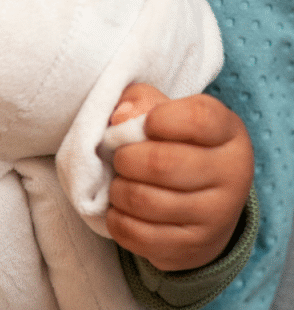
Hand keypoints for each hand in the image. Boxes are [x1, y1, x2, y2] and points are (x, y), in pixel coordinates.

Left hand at [106, 83, 253, 271]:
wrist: (204, 207)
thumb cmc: (176, 146)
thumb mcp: (165, 113)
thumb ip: (140, 102)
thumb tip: (120, 116)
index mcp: (228, 133)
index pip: (196, 119)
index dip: (159, 118)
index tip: (148, 124)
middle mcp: (232, 174)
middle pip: (160, 163)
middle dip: (125, 158)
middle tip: (122, 159)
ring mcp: (216, 215)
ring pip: (143, 200)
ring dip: (118, 190)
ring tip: (122, 183)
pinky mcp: (193, 246)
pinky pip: (136, 233)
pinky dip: (116, 219)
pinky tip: (124, 209)